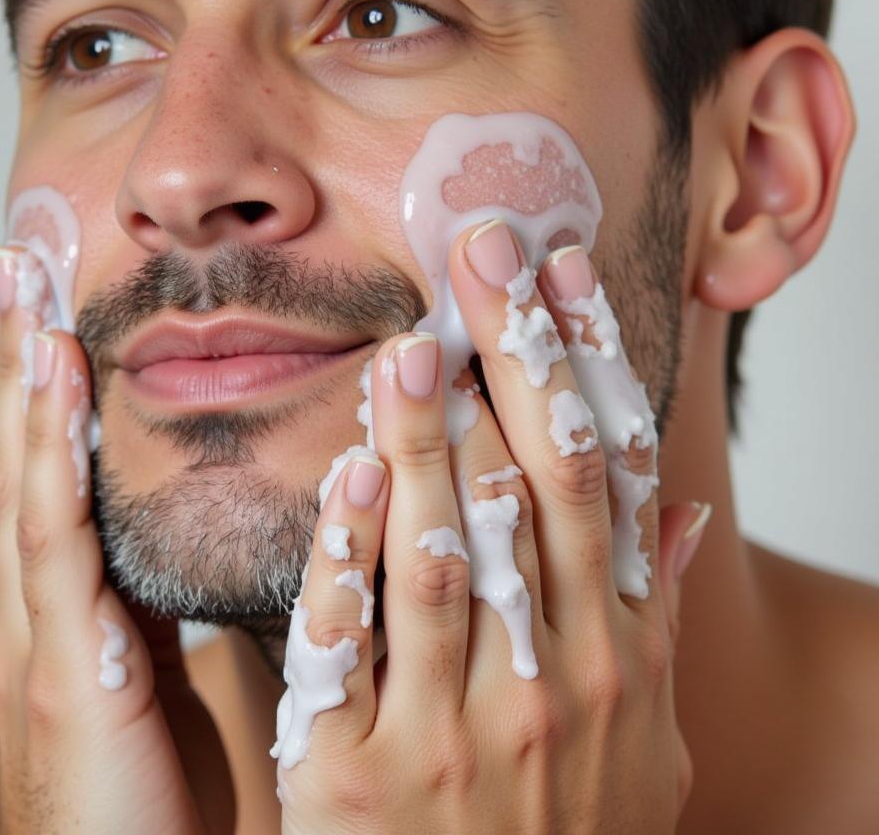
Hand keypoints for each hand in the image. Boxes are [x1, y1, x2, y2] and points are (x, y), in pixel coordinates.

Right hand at [0, 247, 233, 833]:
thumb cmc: (138, 799)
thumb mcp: (142, 677)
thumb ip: (140, 604)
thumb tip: (165, 537)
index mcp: (45, 611)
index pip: (30, 473)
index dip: (31, 388)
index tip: (41, 307)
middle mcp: (18, 613)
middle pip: (9, 457)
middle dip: (10, 358)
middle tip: (13, 264)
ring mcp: (26, 641)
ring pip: (15, 482)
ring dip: (19, 382)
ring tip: (24, 294)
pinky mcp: (60, 675)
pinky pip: (51, 545)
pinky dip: (47, 457)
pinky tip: (54, 390)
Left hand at [275, 227, 704, 832]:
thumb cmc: (557, 826)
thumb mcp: (637, 736)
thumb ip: (647, 619)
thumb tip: (677, 518)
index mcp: (617, 654)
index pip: (612, 476)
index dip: (589, 365)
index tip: (564, 272)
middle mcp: (554, 677)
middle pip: (540, 485)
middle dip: (515, 356)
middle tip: (485, 249)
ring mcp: (459, 728)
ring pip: (449, 547)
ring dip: (429, 431)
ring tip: (414, 335)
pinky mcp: (363, 774)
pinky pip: (355, 641)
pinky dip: (353, 549)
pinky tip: (349, 467)